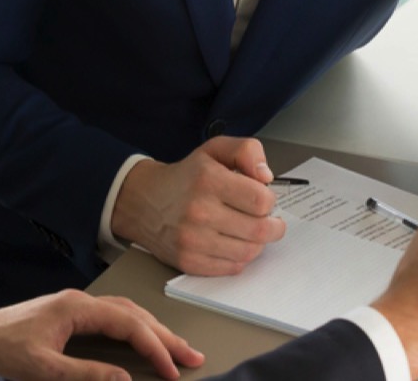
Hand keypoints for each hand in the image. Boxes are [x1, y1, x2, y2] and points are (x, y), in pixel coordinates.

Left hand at [0, 289, 204, 379]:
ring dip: (154, 330)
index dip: (155, 348)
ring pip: (128, 313)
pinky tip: (143, 337)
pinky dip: (136, 327)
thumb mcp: (43, 369)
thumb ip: (86, 374)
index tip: (173, 369)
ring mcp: (77, 306)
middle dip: (166, 336)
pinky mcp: (70, 314)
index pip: (130, 325)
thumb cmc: (2, 350)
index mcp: (78, 309)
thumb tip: (125, 379)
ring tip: (176, 348)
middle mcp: (81, 302)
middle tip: (193, 356)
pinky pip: (115, 316)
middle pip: (135, 314)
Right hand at [109, 136, 285, 274]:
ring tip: (249, 230)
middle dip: (272, 226)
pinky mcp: (189, 262)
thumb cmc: (186, 177)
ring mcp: (192, 240)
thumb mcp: (215, 150)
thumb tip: (266, 176)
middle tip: (268, 220)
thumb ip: (247, 151)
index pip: (261, 200)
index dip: (269, 200)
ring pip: (249, 252)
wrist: (145, 201)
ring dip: (257, 243)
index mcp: (208, 180)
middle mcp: (199, 211)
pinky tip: (232, 243)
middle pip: (260, 230)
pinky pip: (232, 268)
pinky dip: (239, 257)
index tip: (263, 199)